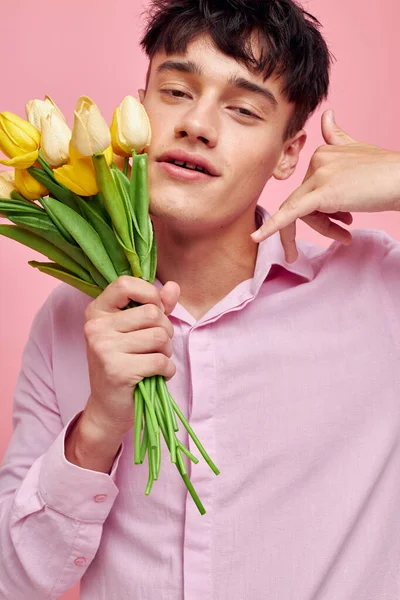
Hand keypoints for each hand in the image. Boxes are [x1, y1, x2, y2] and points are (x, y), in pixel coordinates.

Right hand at [83, 276, 179, 435]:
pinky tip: (155, 376)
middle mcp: (96, 327)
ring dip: (166, 352)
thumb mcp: (137, 330)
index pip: (125, 283)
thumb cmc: (125, 363)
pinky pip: (160, 361)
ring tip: (154, 361)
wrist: (109, 407)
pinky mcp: (117, 370)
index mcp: (97, 311)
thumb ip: (157, 306)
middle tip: (156, 346)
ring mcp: (103, 348)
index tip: (155, 310)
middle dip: (165, 330)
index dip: (149, 293)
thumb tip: (174, 287)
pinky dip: (167, 370)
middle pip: (152, 313)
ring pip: (159, 337)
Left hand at [251, 109, 399, 261]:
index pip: (309, 190)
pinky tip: (257, 237)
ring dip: (323, 228)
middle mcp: (317, 161)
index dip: (323, 211)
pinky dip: (273, 226)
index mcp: (322, 153)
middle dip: (322, 221)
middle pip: (303, 202)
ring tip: (345, 236)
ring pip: (302, 211)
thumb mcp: (358, 150)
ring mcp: (319, 175)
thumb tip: (327, 114)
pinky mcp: (323, 193)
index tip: (343, 220)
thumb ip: (338, 136)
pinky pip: (291, 213)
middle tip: (344, 233)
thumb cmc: (386, 172)